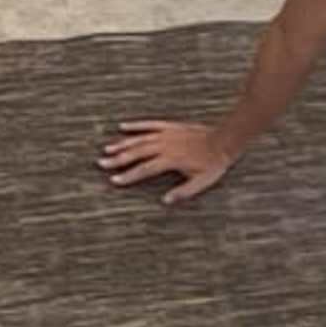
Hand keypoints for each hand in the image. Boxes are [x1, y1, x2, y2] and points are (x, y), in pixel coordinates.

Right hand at [101, 118, 235, 203]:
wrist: (224, 140)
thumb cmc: (213, 163)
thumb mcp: (201, 182)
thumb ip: (183, 192)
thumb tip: (165, 201)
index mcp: (170, 160)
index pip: (144, 169)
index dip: (129, 176)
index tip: (114, 180)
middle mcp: (165, 146)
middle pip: (137, 152)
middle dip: (118, 159)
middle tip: (101, 164)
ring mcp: (166, 134)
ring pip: (139, 138)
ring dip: (122, 143)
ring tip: (107, 149)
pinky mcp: (170, 126)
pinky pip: (150, 124)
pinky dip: (136, 125)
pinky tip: (122, 126)